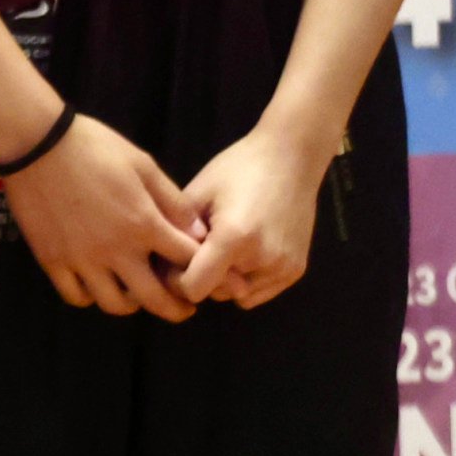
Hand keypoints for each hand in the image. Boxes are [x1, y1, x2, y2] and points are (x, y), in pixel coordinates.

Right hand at [1, 112, 200, 318]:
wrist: (36, 143)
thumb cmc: (94, 147)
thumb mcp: (143, 165)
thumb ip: (173, 201)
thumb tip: (198, 233)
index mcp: (144, 224)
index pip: (188, 262)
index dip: (202, 269)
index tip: (202, 271)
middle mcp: (116, 250)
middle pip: (155, 298)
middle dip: (176, 308)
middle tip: (182, 307)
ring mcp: (82, 259)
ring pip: (115, 305)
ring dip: (133, 304)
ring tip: (136, 293)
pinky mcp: (52, 260)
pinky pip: (76, 296)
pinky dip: (91, 297)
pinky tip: (96, 284)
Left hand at [175, 119, 332, 308]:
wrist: (291, 158)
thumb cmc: (238, 169)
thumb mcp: (198, 193)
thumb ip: (177, 232)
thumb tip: (159, 265)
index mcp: (233, 238)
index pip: (193, 288)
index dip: (175, 279)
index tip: (170, 261)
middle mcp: (262, 259)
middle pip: (214, 293)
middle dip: (199, 277)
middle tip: (196, 249)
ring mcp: (283, 268)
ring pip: (236, 296)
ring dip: (223, 282)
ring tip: (222, 247)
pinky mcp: (295, 270)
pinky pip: (258, 293)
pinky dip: (245, 281)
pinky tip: (242, 252)